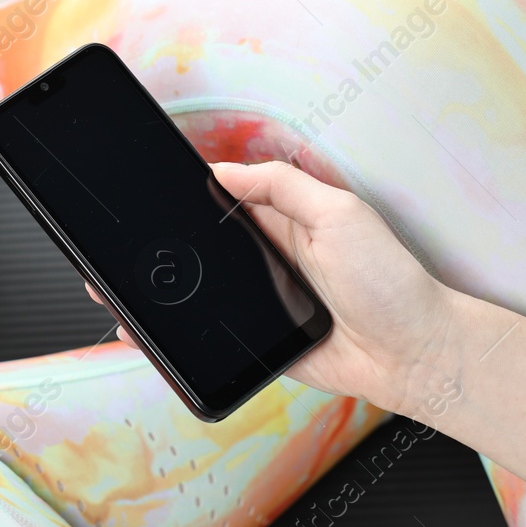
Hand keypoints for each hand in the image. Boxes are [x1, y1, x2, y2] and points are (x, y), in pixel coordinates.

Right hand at [91, 161, 458, 414]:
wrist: (414, 355)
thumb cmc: (390, 281)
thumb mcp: (340, 213)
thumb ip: (282, 186)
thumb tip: (222, 171)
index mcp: (282, 220)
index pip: (220, 199)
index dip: (182, 195)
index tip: (143, 192)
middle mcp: (266, 258)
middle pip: (199, 248)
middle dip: (157, 248)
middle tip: (113, 250)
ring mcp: (260, 302)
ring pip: (198, 294)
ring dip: (159, 294)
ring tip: (112, 291)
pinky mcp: (258, 343)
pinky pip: (210, 337)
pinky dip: (177, 337)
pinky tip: (144, 336)